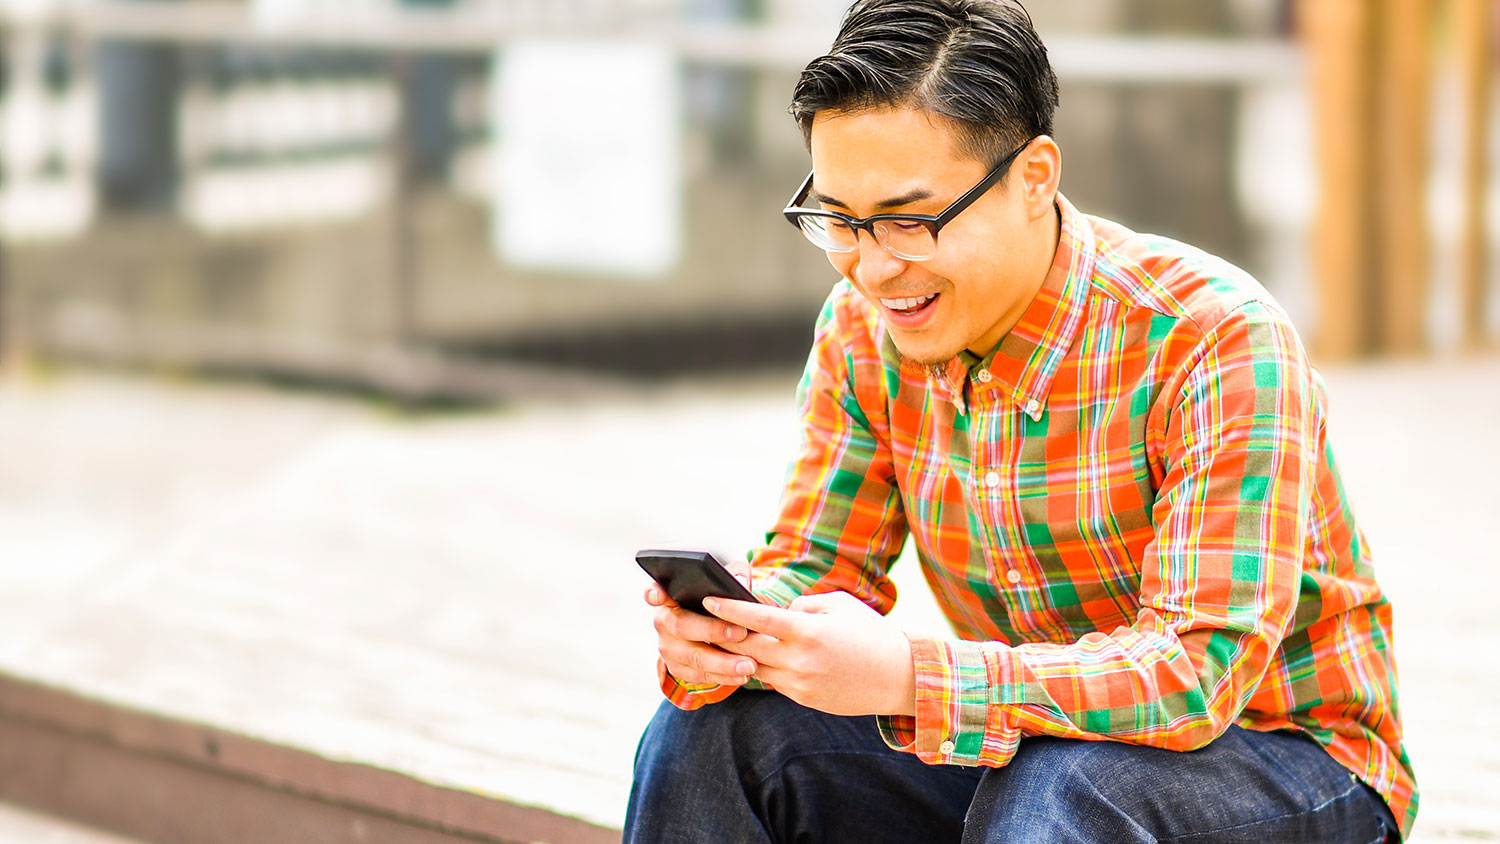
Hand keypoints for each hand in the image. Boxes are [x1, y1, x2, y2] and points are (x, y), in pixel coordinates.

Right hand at [646, 560, 757, 686]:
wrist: (721, 630)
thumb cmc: (723, 601)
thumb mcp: (729, 583)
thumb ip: (736, 576)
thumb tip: (741, 583)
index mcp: (672, 596)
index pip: (656, 591)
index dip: (655, 593)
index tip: (657, 595)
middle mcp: (664, 621)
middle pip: (681, 625)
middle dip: (712, 630)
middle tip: (741, 633)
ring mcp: (669, 647)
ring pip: (692, 657)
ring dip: (722, 663)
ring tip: (749, 665)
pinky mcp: (678, 668)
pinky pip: (699, 676)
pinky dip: (722, 677)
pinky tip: (741, 676)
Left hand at [706, 591, 915, 716]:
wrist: (899, 676)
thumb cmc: (870, 633)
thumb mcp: (840, 605)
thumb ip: (803, 604)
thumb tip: (778, 612)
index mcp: (808, 631)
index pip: (757, 618)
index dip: (729, 608)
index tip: (709, 599)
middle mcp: (799, 659)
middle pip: (747, 646)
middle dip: (727, 633)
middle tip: (709, 620)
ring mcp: (800, 683)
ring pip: (756, 668)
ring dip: (743, 654)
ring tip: (730, 639)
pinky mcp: (804, 699)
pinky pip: (774, 682)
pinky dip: (767, 668)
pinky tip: (762, 657)